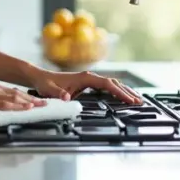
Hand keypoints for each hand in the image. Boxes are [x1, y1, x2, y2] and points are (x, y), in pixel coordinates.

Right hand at [0, 83, 46, 122]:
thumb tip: (0, 113)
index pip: (14, 92)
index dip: (27, 97)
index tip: (38, 102)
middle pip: (18, 94)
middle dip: (33, 99)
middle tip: (46, 104)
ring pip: (14, 98)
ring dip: (30, 102)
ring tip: (42, 106)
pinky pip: (5, 104)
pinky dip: (17, 106)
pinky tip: (26, 108)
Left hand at [28, 69, 144, 104]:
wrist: (40, 78)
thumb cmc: (46, 84)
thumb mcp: (50, 90)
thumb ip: (59, 94)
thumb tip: (67, 97)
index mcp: (84, 77)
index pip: (107, 84)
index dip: (120, 92)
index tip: (129, 101)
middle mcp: (89, 76)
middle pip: (114, 83)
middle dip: (127, 92)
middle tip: (140, 102)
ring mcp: (89, 79)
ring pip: (112, 83)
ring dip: (124, 91)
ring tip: (137, 100)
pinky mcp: (88, 83)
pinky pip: (106, 86)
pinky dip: (117, 91)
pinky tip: (123, 96)